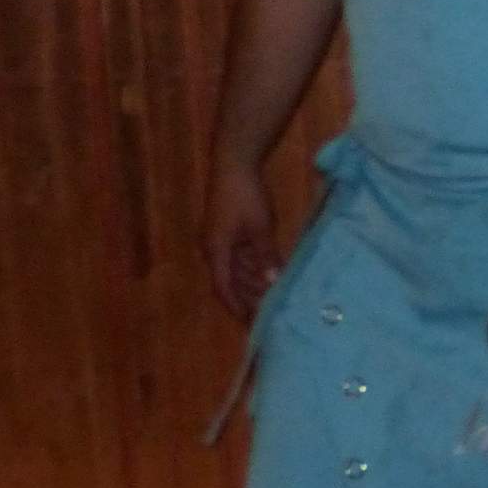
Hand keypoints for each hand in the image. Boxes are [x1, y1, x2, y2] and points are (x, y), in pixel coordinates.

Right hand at [200, 161, 280, 322]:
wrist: (235, 164)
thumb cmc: (245, 195)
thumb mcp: (260, 228)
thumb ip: (266, 256)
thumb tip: (272, 283)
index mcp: (216, 251)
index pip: (224, 288)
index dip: (236, 307)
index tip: (249, 323)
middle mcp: (215, 249)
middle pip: (231, 281)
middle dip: (247, 299)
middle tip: (265, 316)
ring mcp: (222, 240)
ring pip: (238, 269)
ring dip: (252, 283)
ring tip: (271, 300)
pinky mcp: (231, 231)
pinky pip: (242, 255)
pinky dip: (255, 266)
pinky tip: (270, 275)